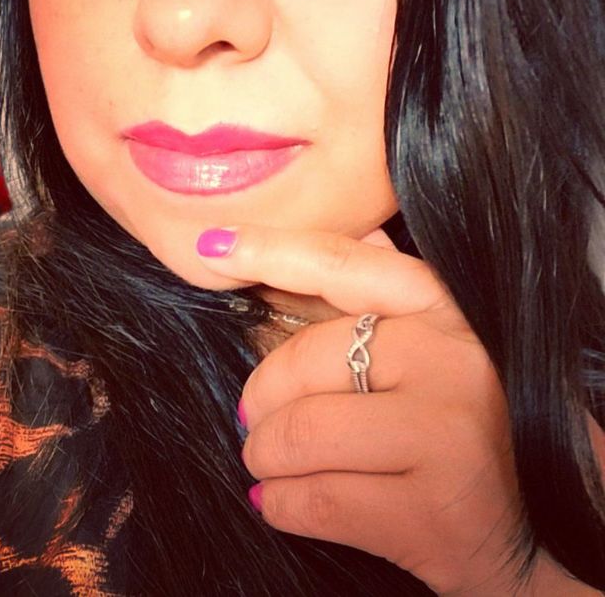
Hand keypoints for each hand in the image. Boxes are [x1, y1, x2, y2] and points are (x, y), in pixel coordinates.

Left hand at [196, 224, 592, 595]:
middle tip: (253, 419)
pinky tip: (280, 499)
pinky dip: (278, 503)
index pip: (347, 265)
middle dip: (258, 399)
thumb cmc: (476, 425)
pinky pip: (311, 500)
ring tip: (267, 461)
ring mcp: (444, 433)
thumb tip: (359, 228)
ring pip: (299, 434)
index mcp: (447, 311)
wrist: (541, 526)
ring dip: (263, 455)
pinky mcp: (429, 510)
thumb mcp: (451, 348)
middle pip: (304, 361)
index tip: (213, 243)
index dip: (272, 249)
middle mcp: (452, 359)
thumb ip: (398, 295)